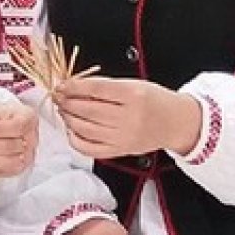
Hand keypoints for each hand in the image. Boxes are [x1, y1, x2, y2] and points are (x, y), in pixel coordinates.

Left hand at [54, 75, 201, 158]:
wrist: (175, 123)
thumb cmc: (154, 100)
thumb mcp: (134, 84)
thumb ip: (105, 85)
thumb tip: (74, 87)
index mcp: (133, 95)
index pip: (95, 89)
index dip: (74, 86)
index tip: (62, 85)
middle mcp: (129, 118)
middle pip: (88, 110)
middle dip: (67, 102)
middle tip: (59, 97)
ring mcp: (123, 137)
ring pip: (85, 129)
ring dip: (68, 118)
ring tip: (64, 110)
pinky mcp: (120, 151)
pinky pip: (90, 149)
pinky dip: (75, 139)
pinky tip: (72, 129)